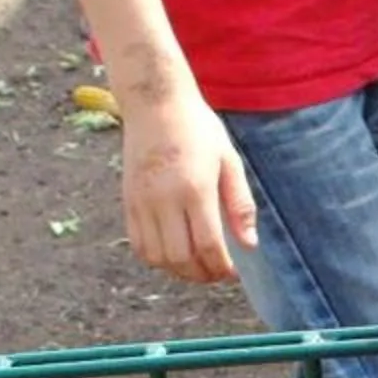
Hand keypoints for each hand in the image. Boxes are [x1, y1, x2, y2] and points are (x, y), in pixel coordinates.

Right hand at [120, 87, 256, 283]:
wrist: (155, 103)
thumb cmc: (198, 129)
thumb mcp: (229, 161)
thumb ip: (240, 204)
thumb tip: (249, 245)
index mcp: (195, 188)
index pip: (208, 245)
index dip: (222, 267)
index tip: (233, 272)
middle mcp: (164, 199)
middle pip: (181, 258)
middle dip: (202, 274)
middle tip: (217, 273)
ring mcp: (142, 201)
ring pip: (158, 258)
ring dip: (179, 271)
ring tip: (197, 266)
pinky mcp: (128, 201)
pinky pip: (139, 245)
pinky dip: (156, 259)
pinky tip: (174, 253)